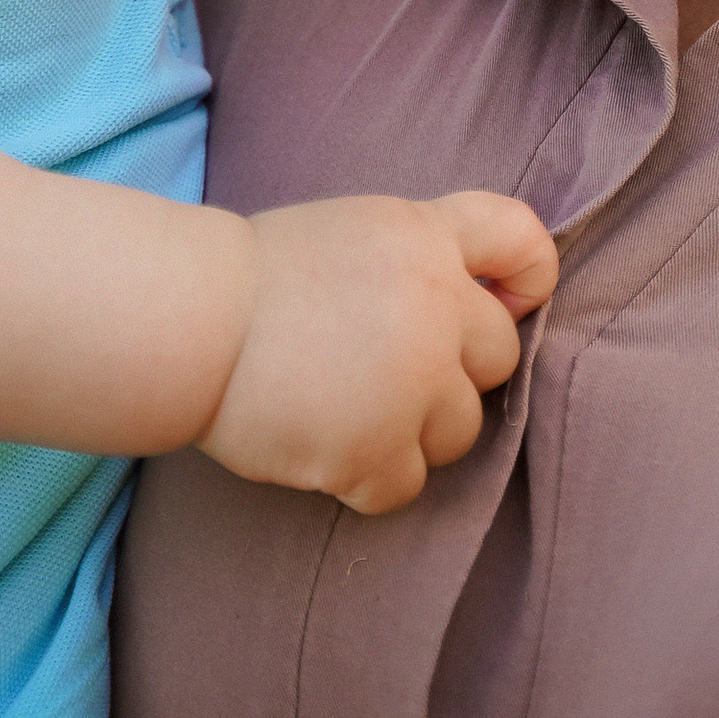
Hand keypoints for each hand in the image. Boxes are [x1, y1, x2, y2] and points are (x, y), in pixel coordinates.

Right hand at [194, 190, 557, 513]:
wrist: (189, 321)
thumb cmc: (258, 278)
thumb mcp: (355, 232)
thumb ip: (419, 261)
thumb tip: (479, 306)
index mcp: (426, 237)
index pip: (525, 241)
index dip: (529, 279)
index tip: (507, 305)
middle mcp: (437, 302)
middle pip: (501, 355)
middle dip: (455, 373)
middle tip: (387, 375)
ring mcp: (413, 378)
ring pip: (464, 429)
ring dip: (417, 432)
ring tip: (349, 412)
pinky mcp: (376, 447)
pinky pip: (408, 485)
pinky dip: (372, 480)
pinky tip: (326, 450)